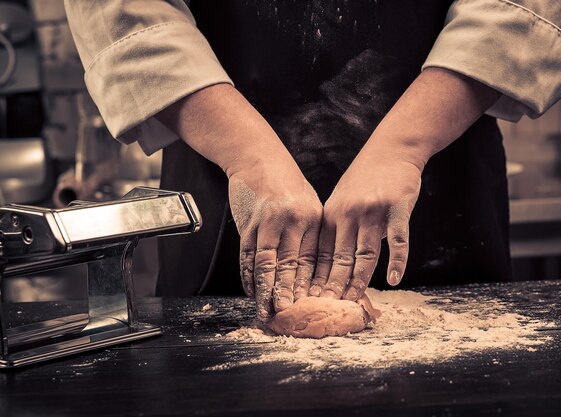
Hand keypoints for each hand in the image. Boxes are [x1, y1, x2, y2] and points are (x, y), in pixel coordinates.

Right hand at [155, 84, 321, 321]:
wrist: (257, 156)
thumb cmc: (285, 182)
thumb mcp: (307, 203)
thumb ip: (309, 234)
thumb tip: (311, 270)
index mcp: (312, 217)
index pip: (312, 260)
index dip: (309, 286)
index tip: (308, 306)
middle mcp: (292, 220)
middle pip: (290, 266)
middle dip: (287, 294)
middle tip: (286, 317)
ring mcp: (268, 221)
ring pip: (266, 264)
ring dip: (264, 291)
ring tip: (265, 311)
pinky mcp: (248, 222)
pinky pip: (247, 256)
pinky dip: (248, 276)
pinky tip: (251, 290)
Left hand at [309, 154, 421, 300]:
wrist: (392, 149)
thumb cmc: (366, 178)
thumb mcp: (341, 199)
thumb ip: (336, 228)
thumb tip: (327, 262)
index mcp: (331, 214)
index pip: (320, 253)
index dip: (316, 278)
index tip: (310, 300)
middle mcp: (348, 213)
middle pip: (339, 258)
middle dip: (332, 286)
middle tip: (327, 309)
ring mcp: (372, 211)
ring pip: (364, 253)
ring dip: (359, 279)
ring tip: (354, 301)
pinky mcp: (397, 208)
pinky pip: (397, 240)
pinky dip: (397, 261)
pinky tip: (395, 279)